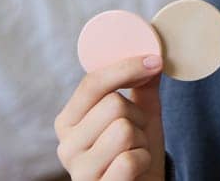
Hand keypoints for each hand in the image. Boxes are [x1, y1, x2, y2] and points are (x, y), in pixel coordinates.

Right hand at [54, 55, 166, 180]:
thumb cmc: (138, 154)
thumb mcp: (140, 116)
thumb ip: (141, 85)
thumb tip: (153, 51)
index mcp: (68, 121)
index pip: (92, 83)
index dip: (125, 68)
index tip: (154, 61)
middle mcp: (66, 146)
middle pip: (113, 104)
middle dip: (138, 117)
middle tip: (137, 135)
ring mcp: (79, 171)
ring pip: (124, 130)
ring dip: (142, 141)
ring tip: (135, 154)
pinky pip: (130, 160)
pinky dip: (143, 162)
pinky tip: (135, 172)